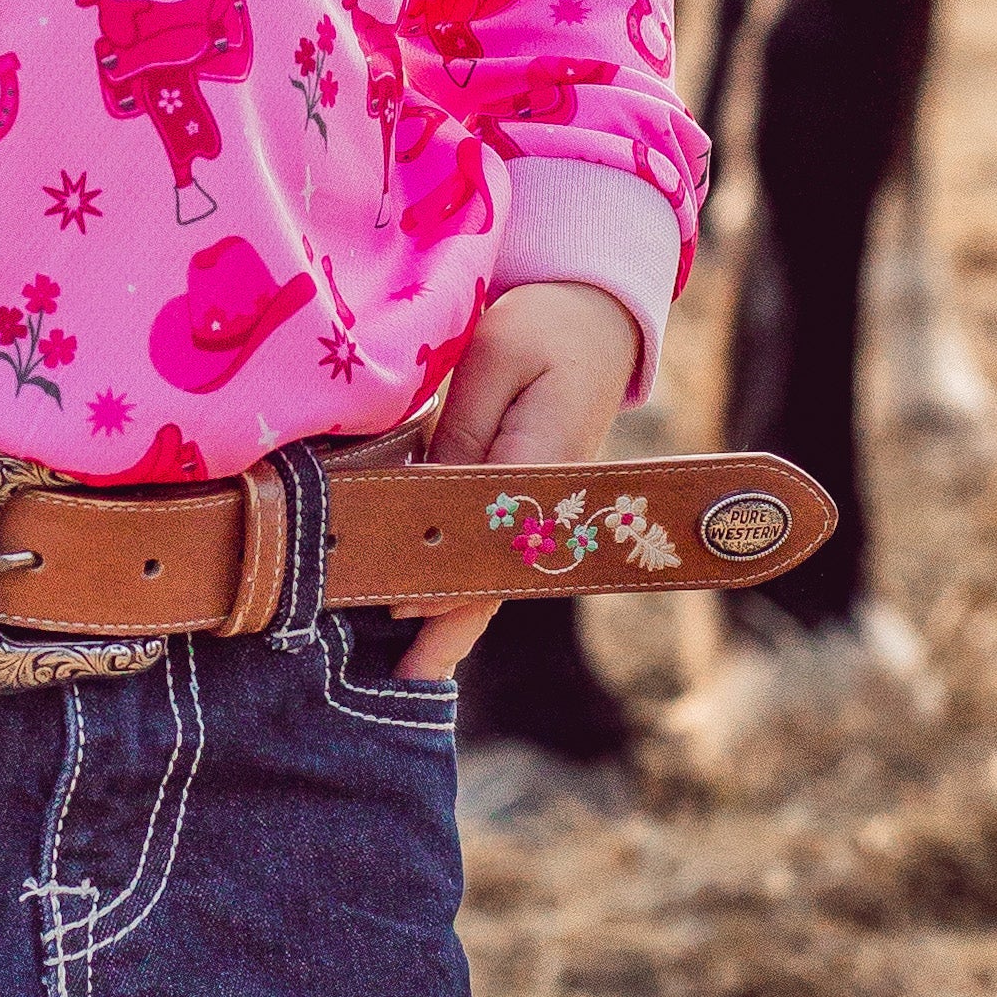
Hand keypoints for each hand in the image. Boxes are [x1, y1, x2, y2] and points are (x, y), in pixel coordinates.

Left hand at [397, 282, 641, 682]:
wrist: (597, 317)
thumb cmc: (542, 326)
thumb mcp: (493, 358)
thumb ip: (464, 431)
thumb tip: (429, 500)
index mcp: (547, 459)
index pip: (494, 539)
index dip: (446, 581)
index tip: (399, 610)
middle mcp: (555, 498)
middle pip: (500, 576)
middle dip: (452, 628)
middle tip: (405, 679)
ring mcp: (551, 506)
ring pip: (501, 574)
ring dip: (459, 620)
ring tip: (414, 671)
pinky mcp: (538, 501)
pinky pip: (501, 553)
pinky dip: (467, 588)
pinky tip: (436, 619)